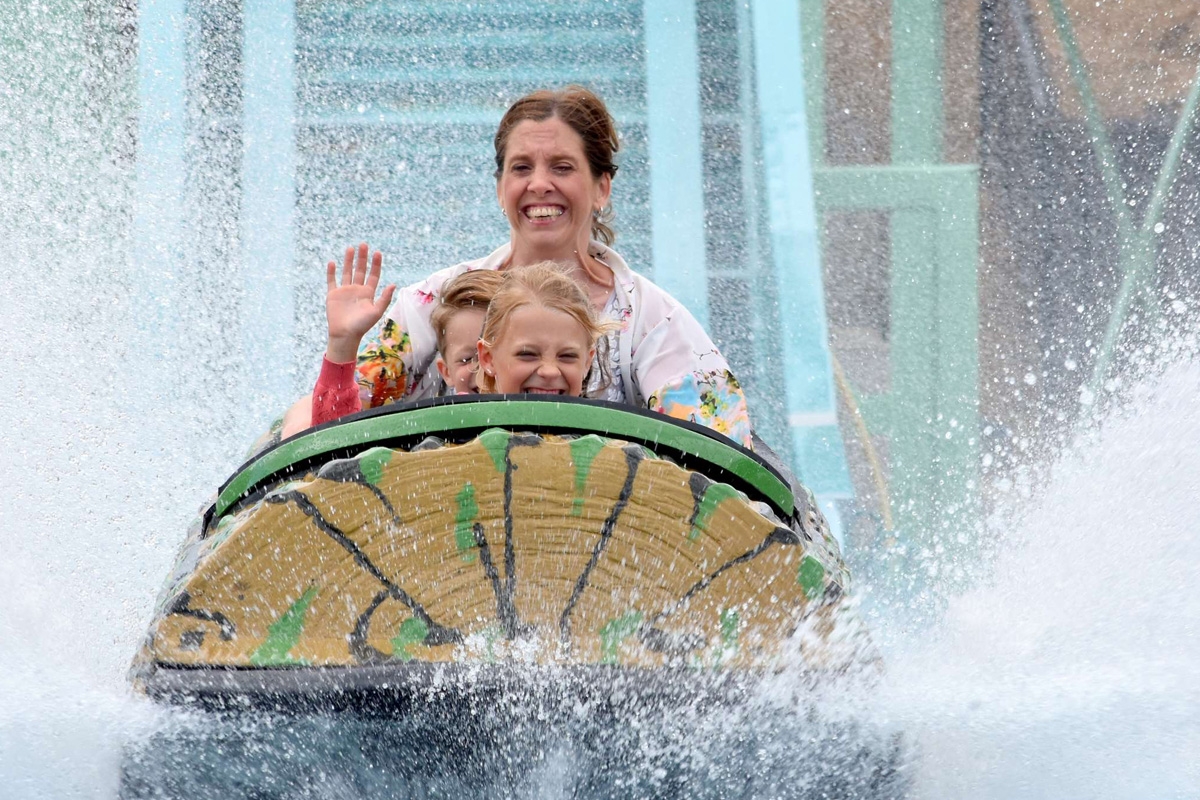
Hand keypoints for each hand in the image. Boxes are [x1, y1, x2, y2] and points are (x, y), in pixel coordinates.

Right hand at [325, 242, 395, 362]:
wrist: (345, 335)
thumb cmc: (362, 326)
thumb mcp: (376, 312)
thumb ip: (384, 298)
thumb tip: (393, 284)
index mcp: (368, 293)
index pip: (373, 275)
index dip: (376, 264)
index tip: (377, 253)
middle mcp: (357, 290)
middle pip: (360, 270)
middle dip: (362, 258)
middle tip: (364, 244)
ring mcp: (345, 291)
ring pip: (347, 272)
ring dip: (349, 261)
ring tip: (351, 248)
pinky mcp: (333, 295)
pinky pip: (332, 281)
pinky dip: (331, 272)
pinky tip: (332, 262)